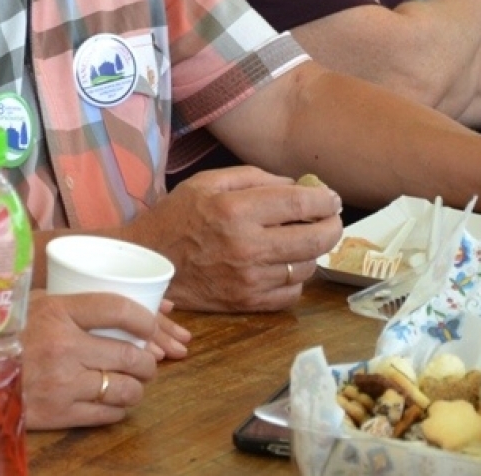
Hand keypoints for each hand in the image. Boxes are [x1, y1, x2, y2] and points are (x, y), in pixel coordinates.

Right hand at [20, 291, 169, 427]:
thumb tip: (123, 304)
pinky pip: (107, 414)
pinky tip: (113, 400)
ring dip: (136, 387)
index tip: (152, 325)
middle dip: (147, 361)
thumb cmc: (4, 333)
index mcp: (56, 311)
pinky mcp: (58, 414)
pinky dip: (118, 408)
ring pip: (124, 388)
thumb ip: (71, 303)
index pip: (116, 309)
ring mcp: (62, 383)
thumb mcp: (32, 305)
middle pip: (129, 355)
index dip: (145, 319)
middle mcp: (63, 347)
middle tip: (146, 361)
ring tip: (132, 383)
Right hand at [125, 167, 342, 312]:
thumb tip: (297, 185)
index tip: (331, 198)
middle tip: (331, 218)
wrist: (148, 260)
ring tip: (303, 240)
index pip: (300, 204)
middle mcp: (246, 246)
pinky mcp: (246, 303)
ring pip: (306, 267)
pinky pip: (291, 294)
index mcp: (235, 210)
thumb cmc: (177, 216)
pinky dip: (296, 278)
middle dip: (332, 226)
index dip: (324, 199)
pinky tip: (285, 264)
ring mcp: (248, 279)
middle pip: (315, 240)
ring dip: (312, 252)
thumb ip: (254, 177)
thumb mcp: (207, 182)